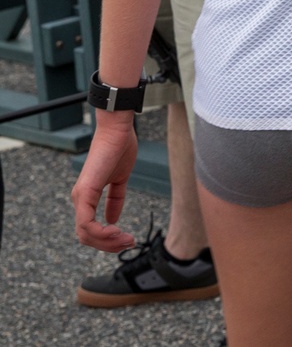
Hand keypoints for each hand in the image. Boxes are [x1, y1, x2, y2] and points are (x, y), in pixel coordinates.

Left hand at [71, 114, 137, 252]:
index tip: (127, 238)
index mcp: (87, 196)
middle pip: (87, 236)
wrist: (118, 129)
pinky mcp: (85, 192)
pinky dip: (101, 232)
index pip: (90, 229)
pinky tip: (116, 230)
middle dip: (108, 245)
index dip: (107, 239)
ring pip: (85, 234)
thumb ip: (115, 199)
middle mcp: (80, 199)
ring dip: (107, 241)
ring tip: (126, 239)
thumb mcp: (120, 179)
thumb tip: (112, 220)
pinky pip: (87, 223)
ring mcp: (80, 197)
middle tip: (129, 242)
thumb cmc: (119, 148)